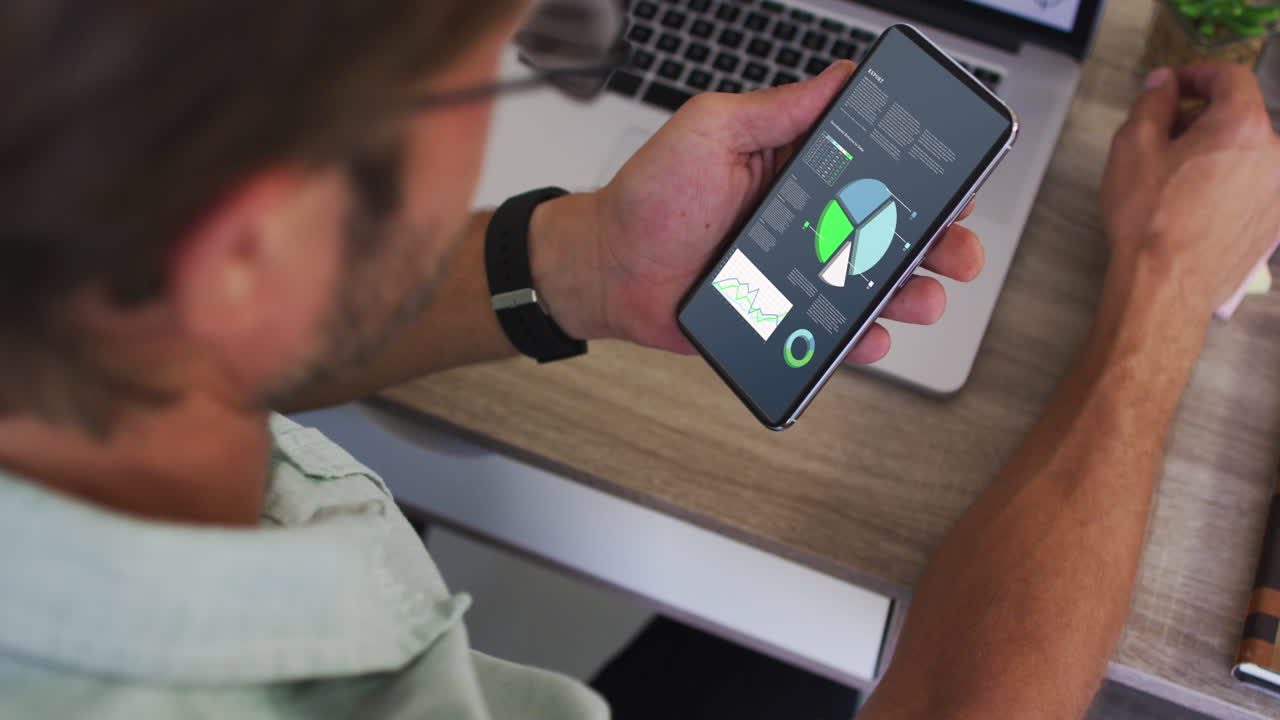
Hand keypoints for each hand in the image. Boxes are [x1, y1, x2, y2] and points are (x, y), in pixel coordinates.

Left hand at [537, 62, 983, 364]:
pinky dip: (860, 341)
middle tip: (956, 246)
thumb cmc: (648, 199)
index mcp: (799, 169)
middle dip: (938, 239)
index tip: (955, 181)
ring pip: (876, 285)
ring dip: (912, 291)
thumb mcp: (708, 131)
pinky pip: (833, 334)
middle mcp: (808, 221)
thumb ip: (775, 109)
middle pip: (893, 231)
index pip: (878, 168)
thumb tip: (839, 77)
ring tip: (922, 295)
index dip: (922, 175)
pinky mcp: (783, 318)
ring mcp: (799, 273)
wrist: (607, 270)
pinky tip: (871, 336)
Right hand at [1102, 64, 1279, 311]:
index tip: (1173, 85)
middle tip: (1162, 135)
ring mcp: (1278, 189)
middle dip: (1203, 116)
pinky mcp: (1274, 220)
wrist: (1167, 284)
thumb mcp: (1133, 147)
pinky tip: (1194, 203)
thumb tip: (1164, 82)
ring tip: (1175, 175)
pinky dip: (1227, 181)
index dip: (1198, 73)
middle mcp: (1274, 152)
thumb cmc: (1148, 217)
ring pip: (1247, 152)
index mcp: (1242, 124)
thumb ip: (1153, 102)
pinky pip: (1252, 184)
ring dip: (1215, 150)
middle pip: (1240, 115)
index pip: (1230, 76)